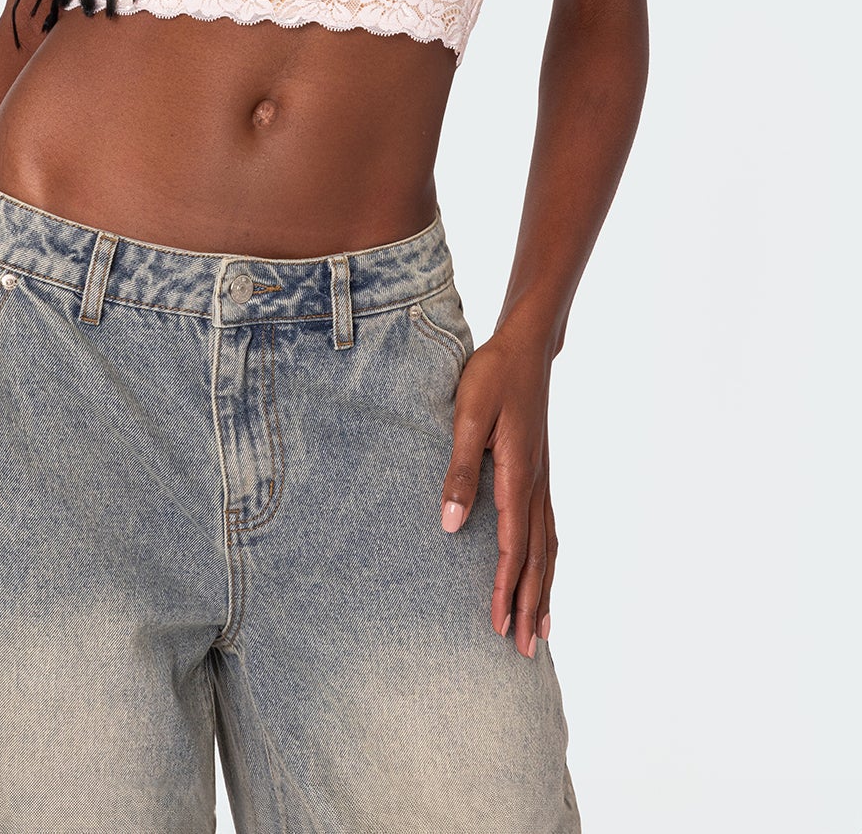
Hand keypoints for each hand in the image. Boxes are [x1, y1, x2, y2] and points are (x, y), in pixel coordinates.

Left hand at [439, 329, 557, 657]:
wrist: (526, 348)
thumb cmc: (492, 377)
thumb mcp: (466, 417)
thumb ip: (458, 470)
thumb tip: (450, 525)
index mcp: (517, 475)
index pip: (512, 546)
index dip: (503, 588)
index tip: (495, 626)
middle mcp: (535, 484)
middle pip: (536, 558)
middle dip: (528, 605)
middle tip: (524, 652)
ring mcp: (542, 479)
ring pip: (547, 547)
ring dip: (543, 590)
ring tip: (541, 630)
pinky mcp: (539, 472)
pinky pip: (548, 529)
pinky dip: (548, 560)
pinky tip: (544, 573)